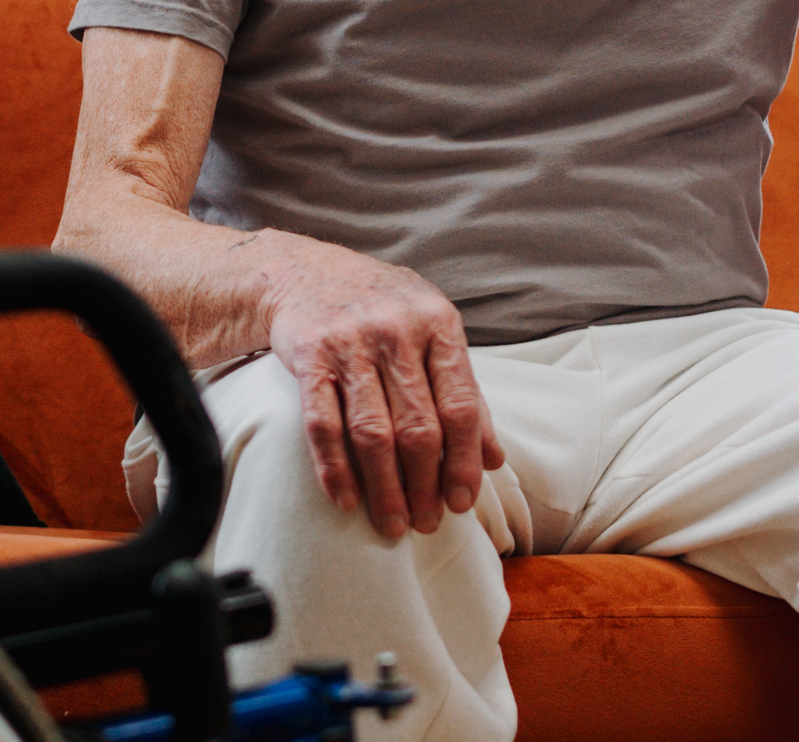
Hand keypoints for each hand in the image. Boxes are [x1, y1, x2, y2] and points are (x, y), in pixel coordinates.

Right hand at [256, 239, 502, 537]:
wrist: (304, 273)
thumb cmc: (382, 308)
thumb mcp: (433, 332)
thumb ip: (465, 392)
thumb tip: (494, 459)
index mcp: (438, 323)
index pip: (460, 405)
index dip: (463, 461)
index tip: (463, 502)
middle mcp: (396, 330)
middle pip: (417, 427)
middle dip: (424, 485)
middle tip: (427, 522)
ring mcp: (349, 343)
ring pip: (372, 433)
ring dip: (384, 488)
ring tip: (392, 525)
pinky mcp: (309, 357)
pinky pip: (323, 425)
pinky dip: (335, 469)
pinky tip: (346, 500)